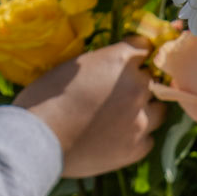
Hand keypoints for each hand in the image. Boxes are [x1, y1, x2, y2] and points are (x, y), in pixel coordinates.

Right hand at [13, 40, 163, 177]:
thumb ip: (100, 65)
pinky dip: (137, 137)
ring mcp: (140, 120)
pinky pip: (148, 138)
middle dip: (138, 83)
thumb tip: (109, 70)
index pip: (144, 47)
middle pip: (152, 79)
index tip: (129, 61)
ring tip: (123, 117)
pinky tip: (118, 138)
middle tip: (118, 93)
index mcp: (120, 60)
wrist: (37, 141)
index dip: (135, 55)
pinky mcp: (137, 148)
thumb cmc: (43, 99)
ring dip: (145, 109)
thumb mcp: (73, 67)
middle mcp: (137, 87)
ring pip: (159, 109)